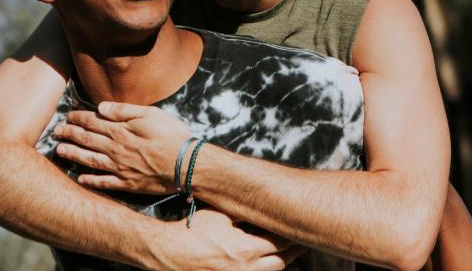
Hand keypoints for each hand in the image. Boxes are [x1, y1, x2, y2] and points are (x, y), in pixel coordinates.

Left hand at [54, 102, 189, 193]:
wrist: (185, 164)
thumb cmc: (172, 135)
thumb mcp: (151, 114)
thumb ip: (124, 110)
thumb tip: (101, 107)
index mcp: (120, 131)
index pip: (93, 122)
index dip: (78, 118)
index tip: (68, 116)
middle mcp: (115, 150)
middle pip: (87, 140)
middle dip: (70, 134)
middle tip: (56, 132)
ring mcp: (119, 168)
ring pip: (89, 160)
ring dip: (73, 155)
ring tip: (59, 151)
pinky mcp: (126, 183)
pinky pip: (102, 183)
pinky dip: (89, 181)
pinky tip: (79, 179)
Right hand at [151, 207, 305, 270]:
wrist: (168, 251)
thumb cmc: (193, 230)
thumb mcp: (222, 215)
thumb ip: (246, 213)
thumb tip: (266, 205)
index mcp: (247, 249)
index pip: (280, 241)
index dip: (292, 233)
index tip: (300, 225)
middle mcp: (246, 269)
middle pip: (281, 262)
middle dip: (293, 251)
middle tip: (302, 241)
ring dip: (283, 264)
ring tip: (292, 256)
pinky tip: (271, 266)